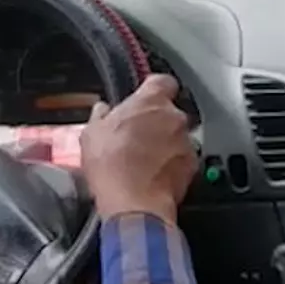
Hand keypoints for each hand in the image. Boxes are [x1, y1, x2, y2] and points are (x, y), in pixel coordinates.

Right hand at [80, 74, 196, 223]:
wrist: (133, 203)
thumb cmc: (112, 166)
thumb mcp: (92, 134)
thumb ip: (101, 115)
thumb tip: (102, 110)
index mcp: (150, 101)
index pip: (162, 80)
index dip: (153, 89)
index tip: (145, 97)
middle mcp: (174, 116)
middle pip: (169, 111)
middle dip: (157, 121)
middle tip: (137, 136)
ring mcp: (186, 140)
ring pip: (178, 135)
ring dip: (166, 143)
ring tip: (144, 159)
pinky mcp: (193, 164)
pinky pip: (184, 157)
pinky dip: (173, 163)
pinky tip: (154, 173)